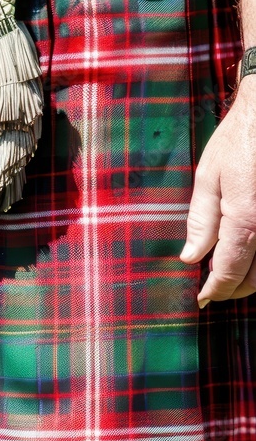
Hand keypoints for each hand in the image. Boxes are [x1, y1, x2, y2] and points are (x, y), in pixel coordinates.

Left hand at [180, 84, 255, 306]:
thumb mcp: (209, 178)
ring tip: (228, 274)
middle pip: (255, 279)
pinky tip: (248, 253)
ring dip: (251, 278)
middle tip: (212, 289)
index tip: (201, 299)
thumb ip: (200, 221)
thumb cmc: (238, 142)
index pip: (229, 272)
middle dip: (233, 288)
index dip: (214, 290)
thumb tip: (190, 257)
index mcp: (245, 221)